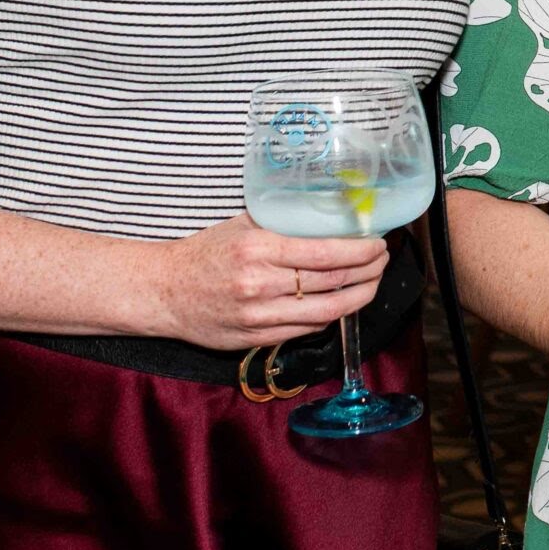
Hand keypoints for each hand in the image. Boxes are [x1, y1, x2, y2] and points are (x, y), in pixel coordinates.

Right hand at [143, 213, 391, 349]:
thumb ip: (281, 219)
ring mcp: (259, 316)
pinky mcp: (257, 339)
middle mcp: (261, 284)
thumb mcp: (241, 224)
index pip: (326, 253)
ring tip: (373, 283)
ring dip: (358, 298)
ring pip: (325, 311)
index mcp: (259, 249)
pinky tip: (342, 303)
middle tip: (383, 260)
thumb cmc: (204, 253)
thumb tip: (327, 210)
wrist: (164, 292)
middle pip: (332, 282)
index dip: (361, 251)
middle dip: (368, 272)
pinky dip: (330, 316)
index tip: (378, 243)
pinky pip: (306, 329)